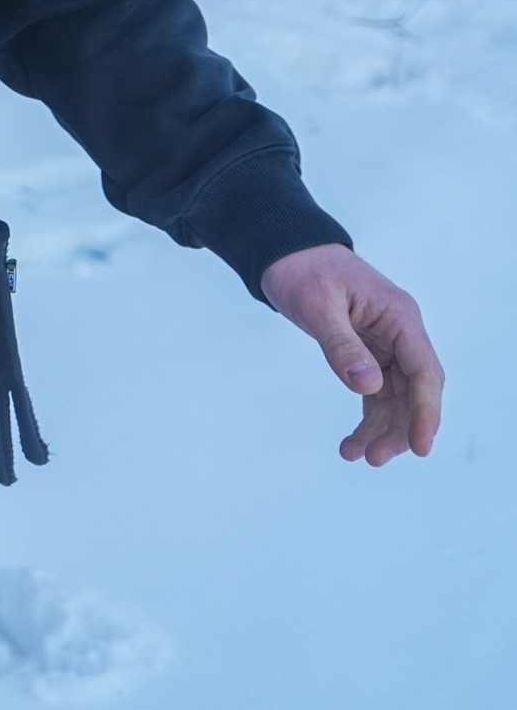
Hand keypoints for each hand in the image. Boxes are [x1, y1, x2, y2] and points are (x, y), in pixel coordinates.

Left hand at [262, 243, 442, 464]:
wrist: (284, 250)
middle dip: (399, 427)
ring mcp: (386, 342)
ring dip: (381, 428)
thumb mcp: (316, 306)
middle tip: (375, 459)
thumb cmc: (301, 270)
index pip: (423, 371)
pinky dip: (368, 415)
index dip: (424, 411)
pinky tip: (353, 440)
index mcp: (399, 317)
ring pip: (396, 395)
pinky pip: (377, 390)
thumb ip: (341, 346)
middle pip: (414, 389)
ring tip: (355, 455)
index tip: (419, 446)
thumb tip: (368, 387)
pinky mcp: (369, 350)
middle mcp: (400, 331)